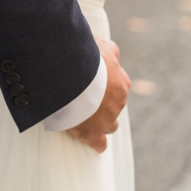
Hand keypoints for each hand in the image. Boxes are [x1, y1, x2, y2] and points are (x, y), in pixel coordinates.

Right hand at [66, 39, 129, 153]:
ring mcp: (107, 120)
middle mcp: (118, 102)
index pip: (117, 84)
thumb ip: (107, 48)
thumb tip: (108, 46)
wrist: (71, 78)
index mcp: (120, 83)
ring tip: (85, 117)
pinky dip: (94, 141)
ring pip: (110, 125)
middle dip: (102, 102)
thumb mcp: (100, 47)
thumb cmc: (83, 59)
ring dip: (101, 122)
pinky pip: (99, 144)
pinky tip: (86, 137)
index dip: (103, 83)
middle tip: (83, 96)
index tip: (90, 80)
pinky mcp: (93, 134)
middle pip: (114, 105)